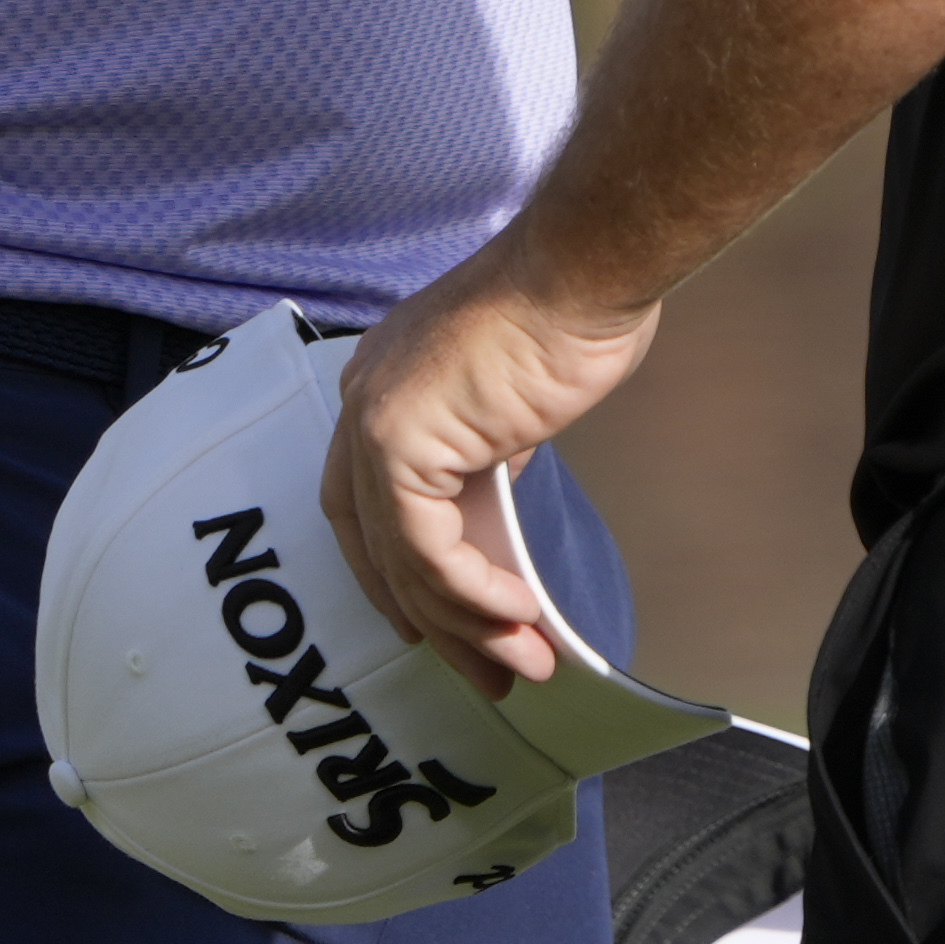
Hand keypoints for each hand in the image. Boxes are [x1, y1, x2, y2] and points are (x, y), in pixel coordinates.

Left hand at [318, 230, 662, 697]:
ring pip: (404, 561)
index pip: (365, 505)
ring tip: (522, 665)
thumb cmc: (565, 316)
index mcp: (383, 387)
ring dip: (467, 625)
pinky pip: (427, 551)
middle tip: (484, 672)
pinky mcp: (401, 443)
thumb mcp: (511, 407)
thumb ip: (484, 459)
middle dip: (431, 620)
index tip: (431, 625)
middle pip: (376, 545)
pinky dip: (473, 595)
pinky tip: (520, 614)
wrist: (581, 271)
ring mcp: (374, 421)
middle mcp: (363, 402)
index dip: (392, 574)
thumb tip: (490, 519)